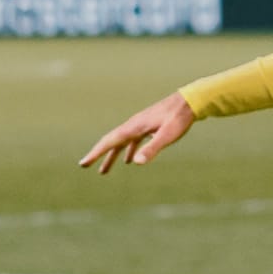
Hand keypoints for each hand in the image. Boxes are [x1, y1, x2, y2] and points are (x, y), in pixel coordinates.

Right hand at [79, 92, 194, 172]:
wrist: (189, 102)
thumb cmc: (179, 119)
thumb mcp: (167, 136)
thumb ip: (152, 148)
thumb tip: (136, 162)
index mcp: (134, 128)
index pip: (109, 142)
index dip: (95, 153)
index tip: (83, 163)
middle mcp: (133, 126)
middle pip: (111, 142)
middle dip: (98, 154)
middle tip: (85, 165)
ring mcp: (140, 126)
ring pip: (121, 143)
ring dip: (112, 156)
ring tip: (104, 171)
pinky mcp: (148, 127)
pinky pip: (132, 141)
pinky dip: (127, 151)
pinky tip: (129, 160)